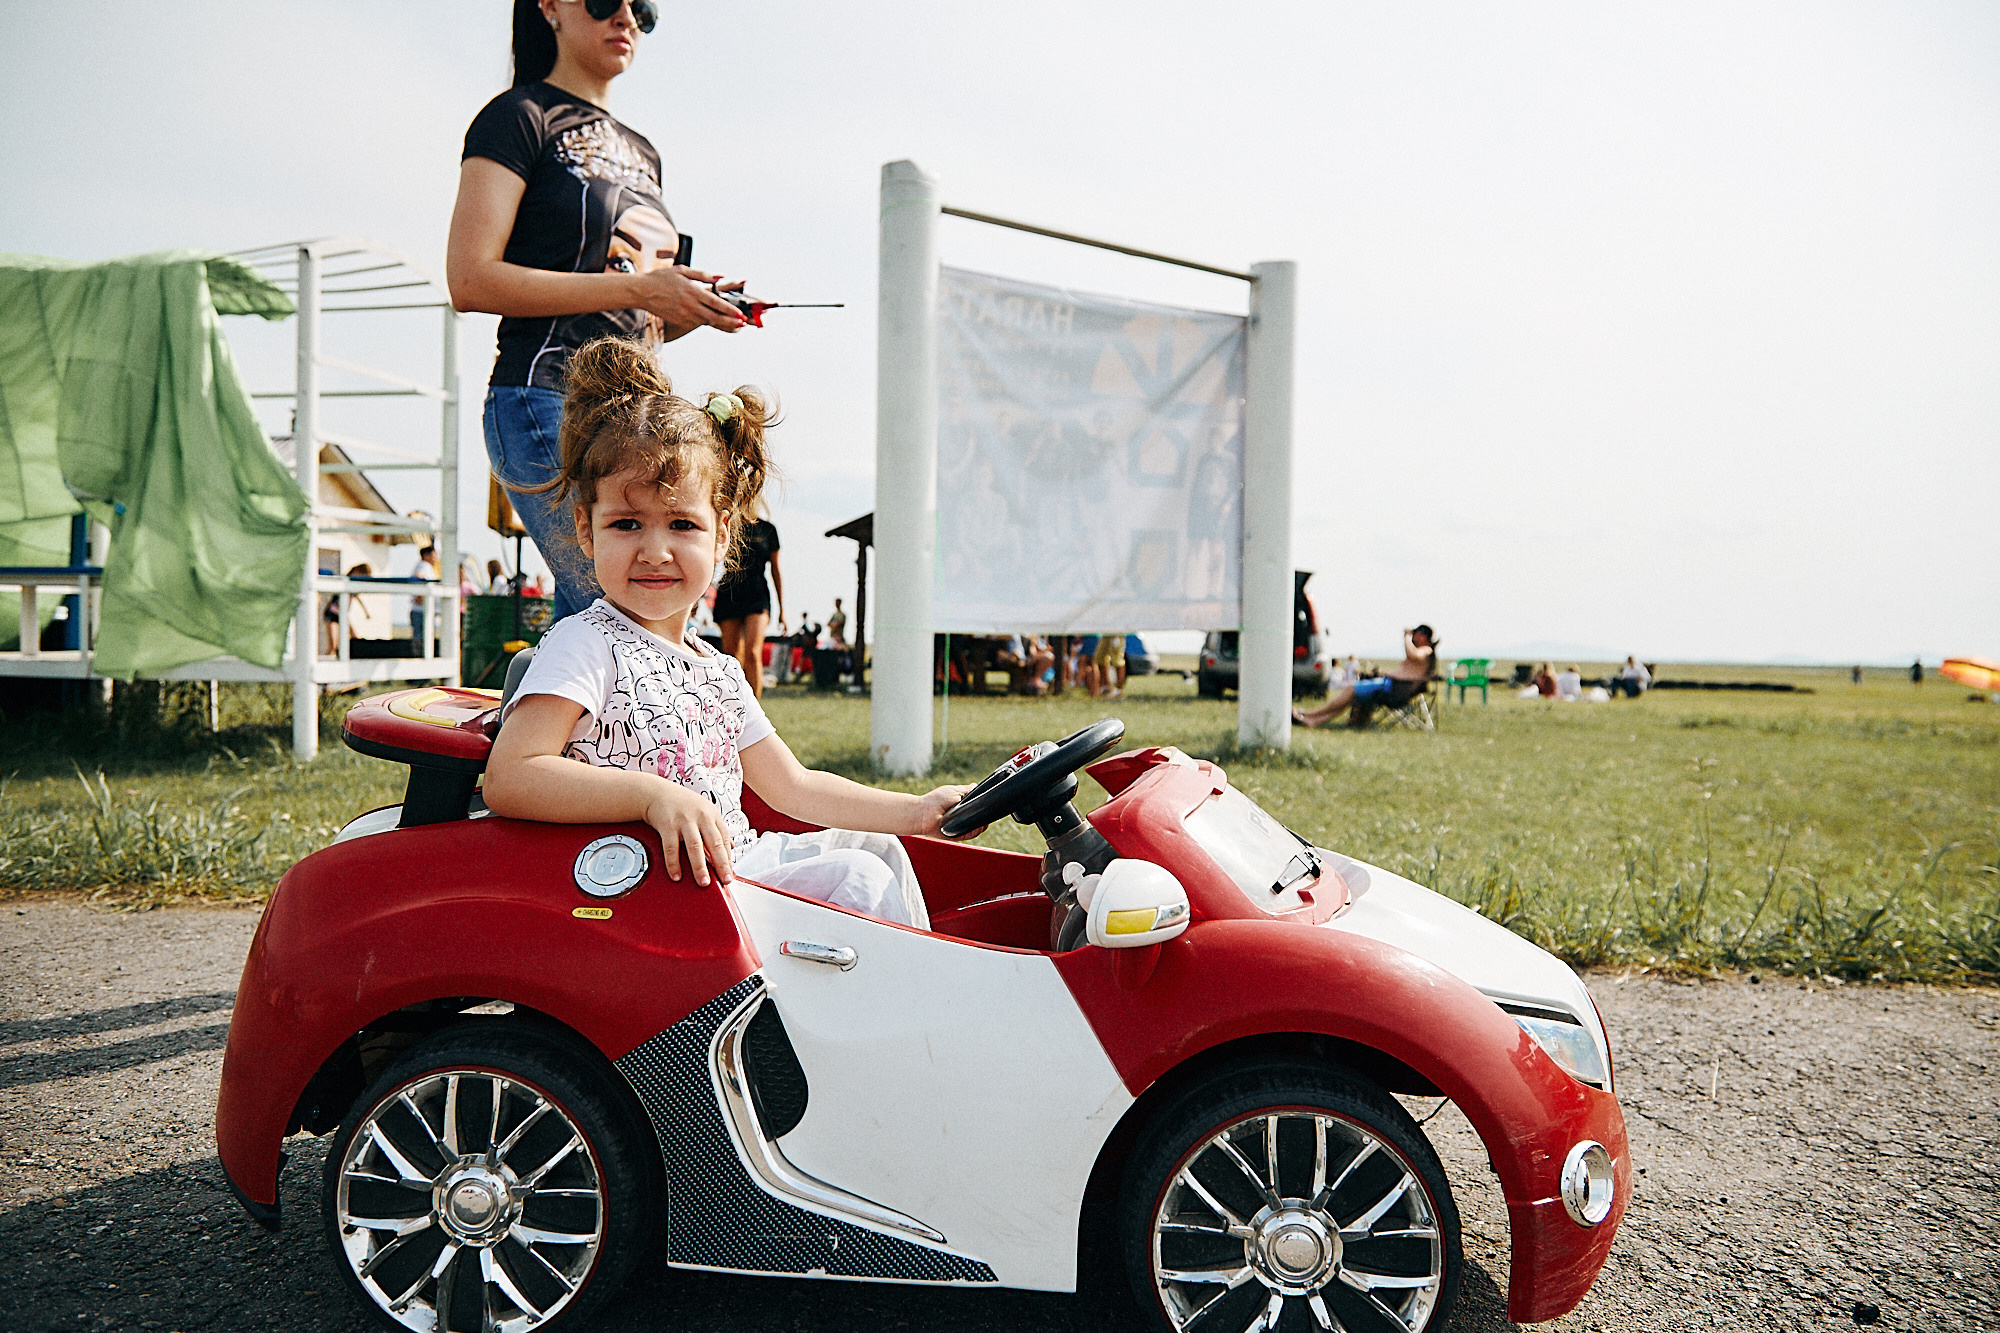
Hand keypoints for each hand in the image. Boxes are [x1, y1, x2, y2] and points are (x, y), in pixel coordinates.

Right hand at [630, 265, 745, 336]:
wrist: (641, 291)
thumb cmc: (661, 278)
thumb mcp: (682, 270)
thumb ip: (702, 274)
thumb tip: (720, 277)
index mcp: (692, 291)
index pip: (715, 303)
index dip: (730, 310)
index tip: (741, 314)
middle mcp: (689, 305)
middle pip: (714, 317)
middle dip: (731, 321)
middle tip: (743, 324)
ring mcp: (684, 315)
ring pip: (707, 322)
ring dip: (722, 324)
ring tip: (736, 326)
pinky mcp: (679, 321)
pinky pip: (697, 323)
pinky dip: (709, 324)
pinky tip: (717, 323)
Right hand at [642, 780, 734, 885]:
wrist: (656, 792)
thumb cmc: (682, 804)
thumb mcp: (704, 811)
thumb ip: (716, 829)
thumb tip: (731, 847)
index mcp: (712, 815)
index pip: (724, 839)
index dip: (728, 858)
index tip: (730, 874)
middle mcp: (700, 816)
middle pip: (714, 843)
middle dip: (721, 864)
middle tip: (725, 880)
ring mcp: (684, 820)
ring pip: (695, 847)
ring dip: (700, 867)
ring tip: (703, 882)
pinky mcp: (667, 825)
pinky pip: (672, 848)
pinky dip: (674, 864)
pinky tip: (677, 875)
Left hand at [916, 784, 981, 838]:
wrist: (924, 812)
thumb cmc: (936, 800)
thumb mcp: (954, 791)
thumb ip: (967, 790)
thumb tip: (977, 785)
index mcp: (962, 807)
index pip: (977, 807)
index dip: (983, 806)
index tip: (989, 803)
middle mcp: (962, 818)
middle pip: (979, 818)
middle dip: (985, 814)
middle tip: (987, 810)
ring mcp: (961, 827)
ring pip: (977, 828)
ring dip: (982, 823)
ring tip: (984, 818)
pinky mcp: (958, 835)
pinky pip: (971, 834)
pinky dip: (977, 830)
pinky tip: (980, 825)